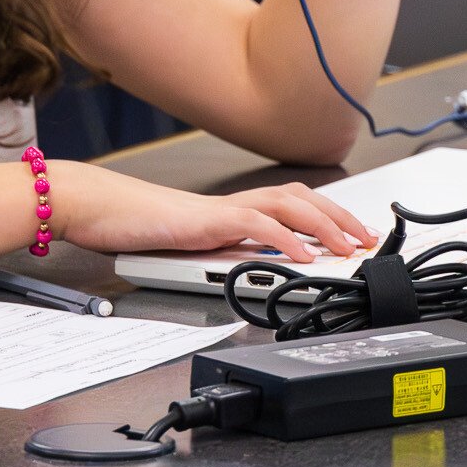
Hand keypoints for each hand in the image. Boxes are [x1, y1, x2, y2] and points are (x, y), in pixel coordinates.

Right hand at [50, 162, 374, 263]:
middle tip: (367, 237)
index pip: (291, 204)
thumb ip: (220, 255)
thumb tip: (251, 268)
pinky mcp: (210, 221)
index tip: (352, 234)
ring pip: (288, 206)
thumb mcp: (188, 249)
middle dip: (339, 216)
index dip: (326, 216)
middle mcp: (234, 204)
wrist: (100, 208)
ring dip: (324, 224)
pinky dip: (286, 239)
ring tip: (347, 245)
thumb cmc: (133, 228)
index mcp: (232, 211)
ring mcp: (223, 209)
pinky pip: (257, 225)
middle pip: (301, 198)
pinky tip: (303, 256)